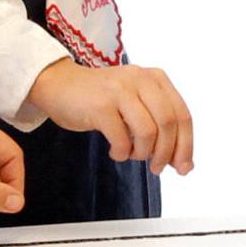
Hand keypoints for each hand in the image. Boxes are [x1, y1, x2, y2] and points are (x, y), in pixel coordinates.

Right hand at [29, 56, 192, 173]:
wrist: (59, 85)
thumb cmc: (101, 99)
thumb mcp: (136, 103)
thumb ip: (159, 125)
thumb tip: (184, 162)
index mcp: (155, 78)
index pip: (182, 115)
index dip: (186, 145)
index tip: (183, 167)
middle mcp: (140, 79)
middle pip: (168, 123)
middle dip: (166, 153)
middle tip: (157, 168)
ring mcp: (119, 90)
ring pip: (148, 132)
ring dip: (142, 153)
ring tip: (131, 155)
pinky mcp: (100, 105)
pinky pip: (121, 139)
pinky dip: (121, 152)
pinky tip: (115, 151)